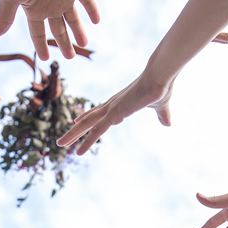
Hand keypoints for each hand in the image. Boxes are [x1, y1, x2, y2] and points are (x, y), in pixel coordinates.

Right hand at [0, 0, 98, 60]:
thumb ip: (5, 16)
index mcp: (33, 8)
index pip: (38, 32)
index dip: (41, 45)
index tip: (44, 58)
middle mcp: (49, 3)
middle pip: (58, 28)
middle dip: (64, 43)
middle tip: (70, 57)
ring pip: (73, 18)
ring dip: (79, 31)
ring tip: (83, 43)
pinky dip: (92, 9)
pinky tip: (97, 20)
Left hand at [56, 59, 174, 154]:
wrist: (160, 77)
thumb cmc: (161, 87)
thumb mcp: (161, 107)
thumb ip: (162, 116)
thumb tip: (168, 124)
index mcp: (120, 101)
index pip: (100, 110)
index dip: (89, 116)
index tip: (78, 120)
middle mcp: (112, 104)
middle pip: (89, 118)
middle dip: (75, 129)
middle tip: (63, 138)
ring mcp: (111, 109)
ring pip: (86, 124)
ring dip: (72, 135)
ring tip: (59, 144)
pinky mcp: (114, 114)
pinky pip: (96, 131)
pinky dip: (86, 141)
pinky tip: (78, 151)